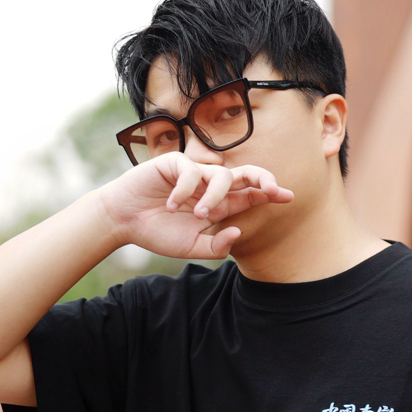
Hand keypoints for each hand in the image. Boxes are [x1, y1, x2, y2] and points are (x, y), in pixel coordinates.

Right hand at [100, 154, 292, 261]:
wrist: (123, 221)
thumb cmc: (157, 233)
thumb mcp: (190, 247)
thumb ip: (215, 245)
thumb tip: (239, 231)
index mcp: (218, 205)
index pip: (249, 195)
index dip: (269, 192)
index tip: (288, 196)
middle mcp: (209, 186)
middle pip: (245, 175)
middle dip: (262, 178)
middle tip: (273, 189)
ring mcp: (193, 173)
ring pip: (220, 176)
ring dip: (214, 196)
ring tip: (199, 214)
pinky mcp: (174, 164)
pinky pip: (190, 172)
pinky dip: (184, 190)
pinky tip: (170, 205)